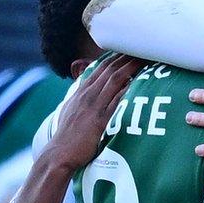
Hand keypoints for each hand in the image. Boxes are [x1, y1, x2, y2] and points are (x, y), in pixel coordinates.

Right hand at [43, 55, 143, 170]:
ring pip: (115, 81)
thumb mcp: (70, 110)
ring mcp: (94, 106)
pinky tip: (138, 83)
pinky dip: (126, 90)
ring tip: (145, 59)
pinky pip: (116, 101)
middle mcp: (88, 95)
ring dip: (130, 68)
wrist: (59, 154)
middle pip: (110, 70)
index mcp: (82, 92)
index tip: (129, 50)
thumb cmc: (67, 135)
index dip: (116, 58)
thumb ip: (80, 97)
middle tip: (142, 48)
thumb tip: (86, 88)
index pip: (101, 68)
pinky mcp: (100, 120)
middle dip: (126, 58)